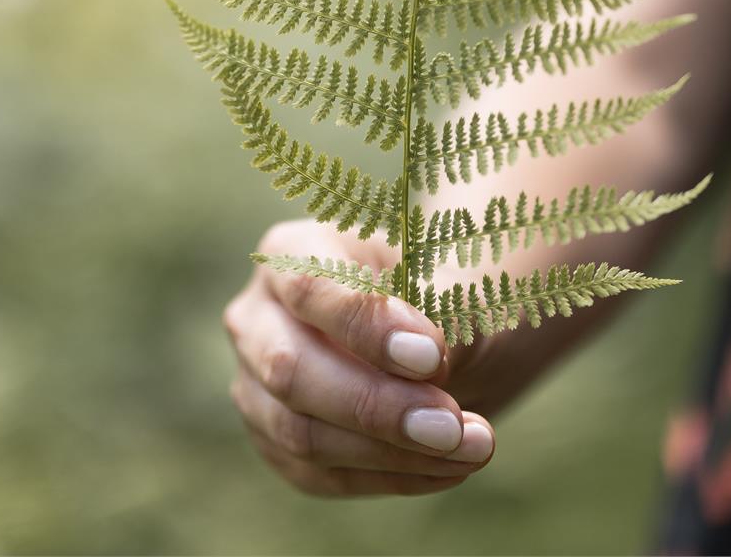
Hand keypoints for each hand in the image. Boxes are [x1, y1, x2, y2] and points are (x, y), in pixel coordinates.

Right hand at [222, 219, 496, 496]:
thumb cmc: (442, 297)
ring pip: (300, 434)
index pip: (308, 288)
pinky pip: (322, 475)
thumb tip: (427, 367)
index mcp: (290, 253)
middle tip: (451, 425)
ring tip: (473, 446)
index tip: (432, 357)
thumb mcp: (452, 287)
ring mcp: (256, 386)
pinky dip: (392, 477)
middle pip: (289, 370)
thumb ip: (440, 316)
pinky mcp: (276, 444)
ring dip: (392, 452)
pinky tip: (451, 466)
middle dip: (375, 404)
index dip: (366, 327)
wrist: (438, 344)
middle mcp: (257, 318)